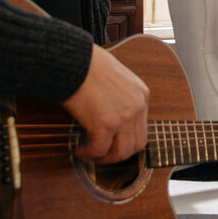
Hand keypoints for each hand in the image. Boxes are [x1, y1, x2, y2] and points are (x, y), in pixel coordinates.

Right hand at [61, 45, 149, 162]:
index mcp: (141, 94)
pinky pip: (99, 150)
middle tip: (101, 154)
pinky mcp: (105, 124)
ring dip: (105, 158)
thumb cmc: (88, 65)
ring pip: (121, 152)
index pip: (142, 128)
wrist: (75, 60)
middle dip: (118, 154)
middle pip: (137, 144)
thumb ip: (120, 97)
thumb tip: (110, 115)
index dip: (126, 140)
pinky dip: (89, 154)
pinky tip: (80, 149)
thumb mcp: (116, 78)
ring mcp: (124, 117)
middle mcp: (137, 106)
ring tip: (90, 153)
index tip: (111, 142)